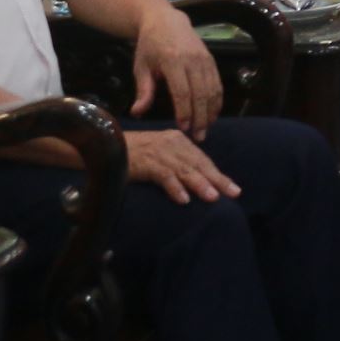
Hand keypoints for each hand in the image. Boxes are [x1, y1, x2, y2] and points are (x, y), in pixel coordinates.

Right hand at [123, 127, 239, 205]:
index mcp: (178, 141)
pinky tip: (183, 200)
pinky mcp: (146, 162)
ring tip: (212, 198)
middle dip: (217, 180)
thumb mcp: (159, 154)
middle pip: (199, 164)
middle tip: (233, 193)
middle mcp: (173, 144)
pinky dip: (174, 188)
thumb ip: (177, 163)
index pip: (203, 160)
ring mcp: (160, 152)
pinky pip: (164, 176)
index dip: (218, 174)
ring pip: (185, 170)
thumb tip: (197, 182)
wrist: (105, 144)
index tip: (233, 188)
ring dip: (199, 185)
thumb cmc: (133, 153)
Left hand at [128, 4, 224, 135]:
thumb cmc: (149, 46)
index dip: (184, 112)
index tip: (183, 129)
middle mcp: (193, 60)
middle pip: (201, 94)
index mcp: (173, 61)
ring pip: (213, 90)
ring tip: (205, 130)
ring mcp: (205, 60)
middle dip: (200, 118)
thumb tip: (137, 113)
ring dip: (211, 112)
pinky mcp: (212, 61)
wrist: (166, 20)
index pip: (182, 91)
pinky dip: (217, 101)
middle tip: (198, 137)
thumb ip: (143, 90)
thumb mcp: (141, 67)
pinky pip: (218, 84)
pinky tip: (212, 114)